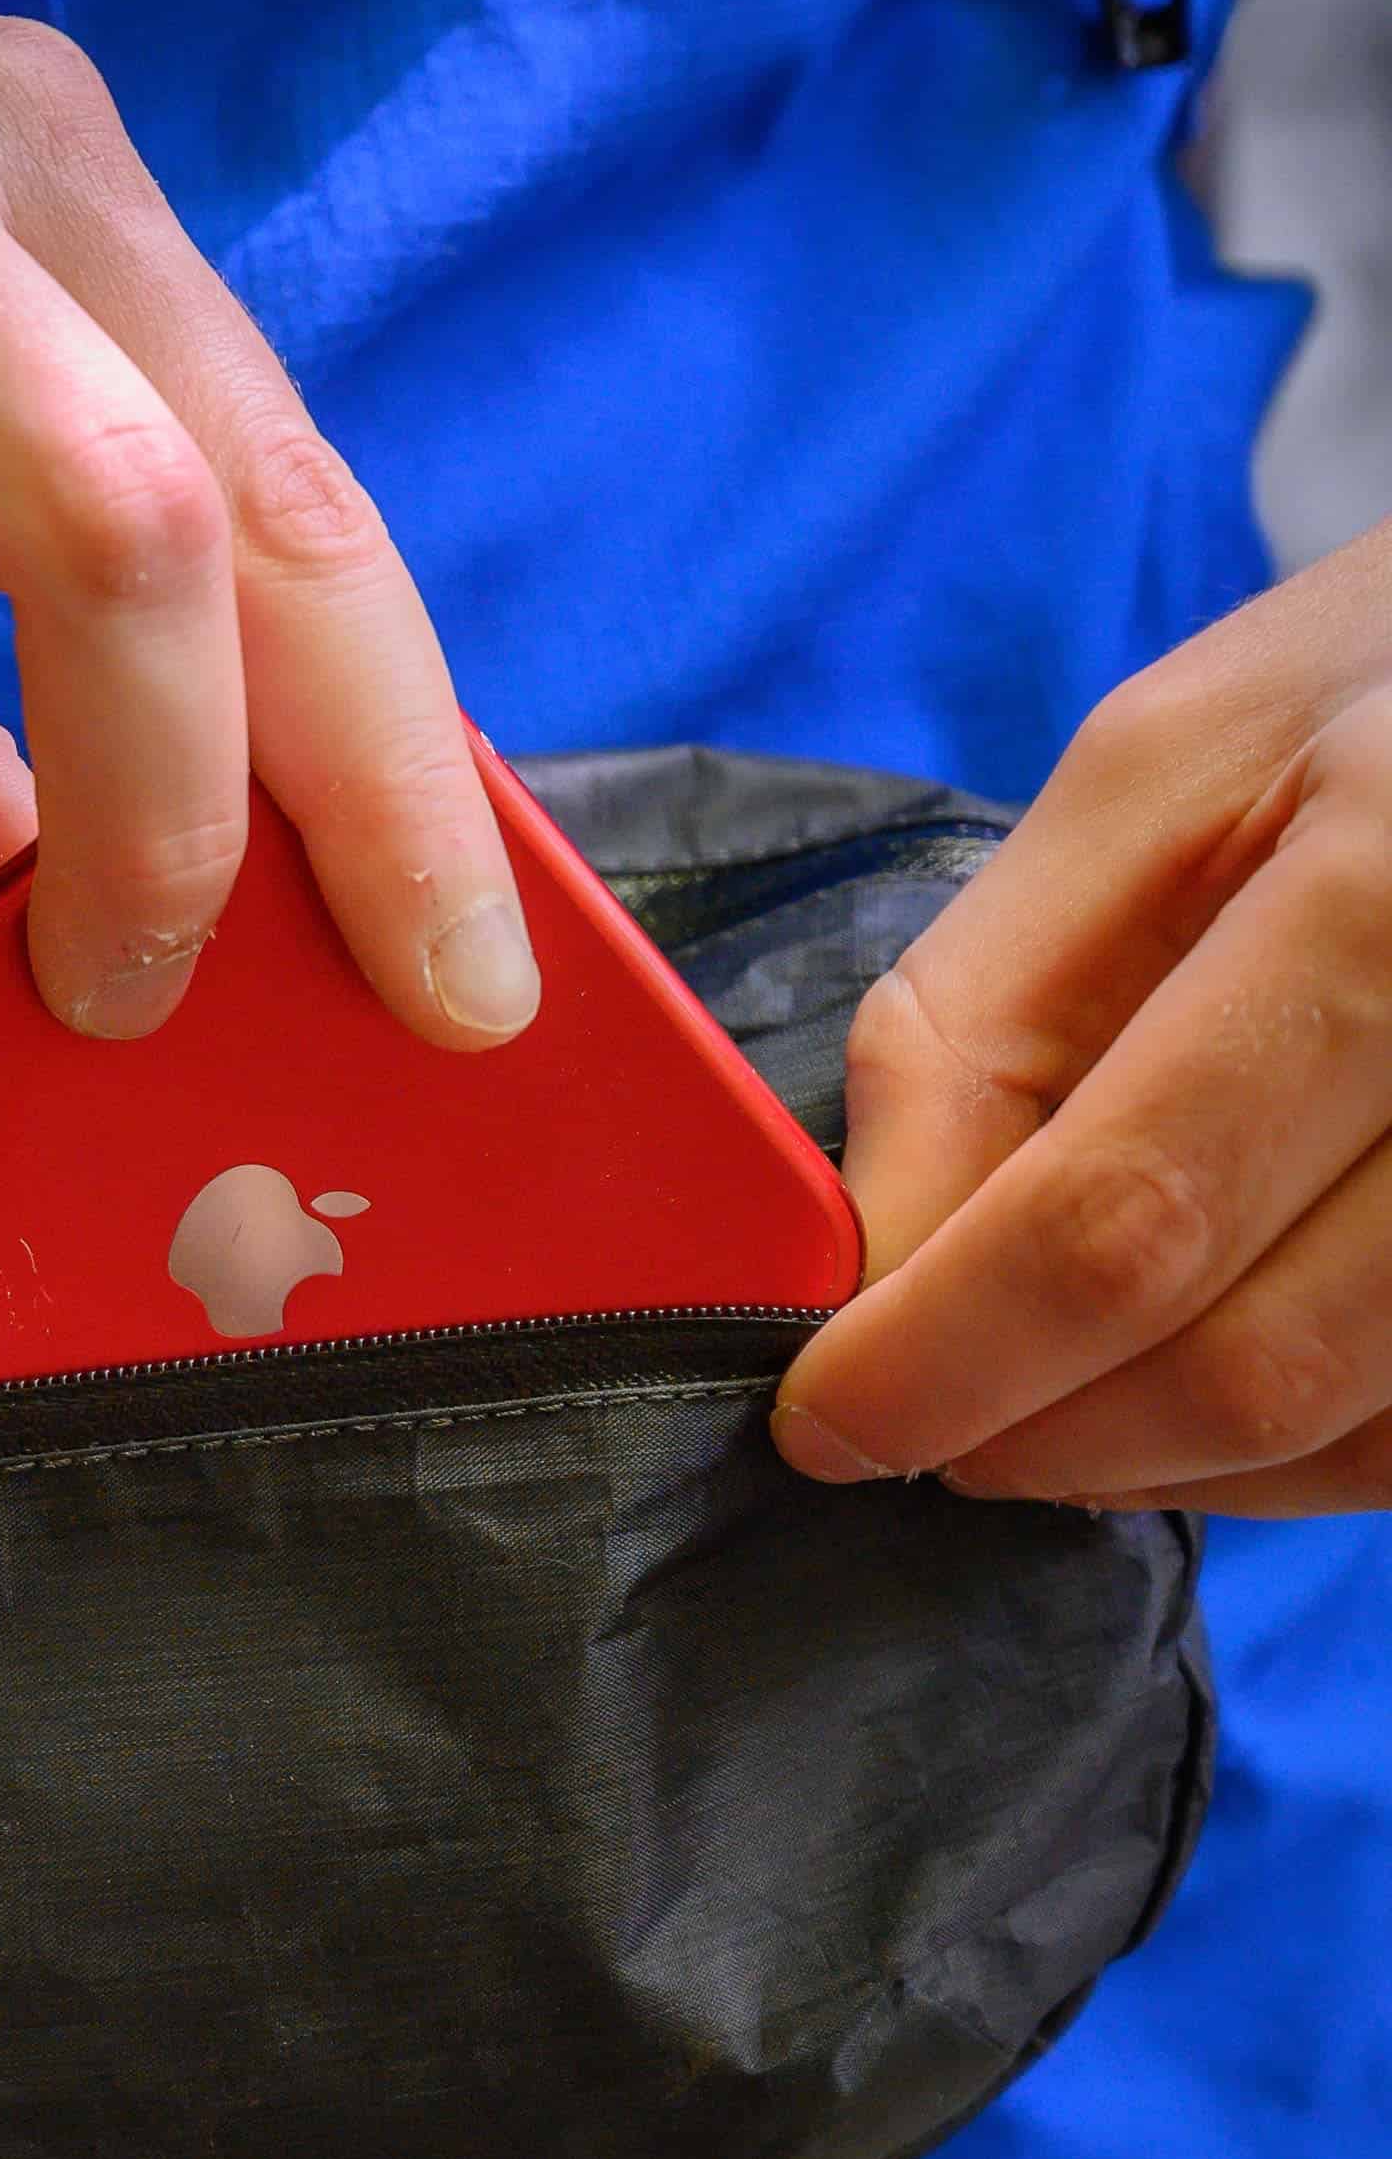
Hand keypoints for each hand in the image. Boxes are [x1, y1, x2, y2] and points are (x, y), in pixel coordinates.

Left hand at [774, 517, 1391, 1516]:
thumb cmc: (1378, 699)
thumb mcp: (1154, 774)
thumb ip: (984, 1016)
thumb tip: (867, 1263)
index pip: (1125, 1217)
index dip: (943, 1360)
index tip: (822, 1420)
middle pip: (1246, 1365)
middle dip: (1029, 1433)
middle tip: (918, 1422)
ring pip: (1346, 1437)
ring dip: (1151, 1459)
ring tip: (1048, 1384)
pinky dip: (1287, 1447)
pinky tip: (1199, 1365)